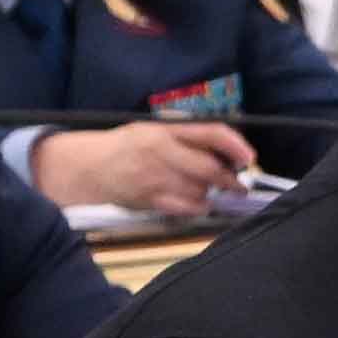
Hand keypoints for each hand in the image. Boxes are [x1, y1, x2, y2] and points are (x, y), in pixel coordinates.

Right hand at [31, 114, 254, 215]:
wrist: (89, 167)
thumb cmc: (127, 147)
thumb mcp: (153, 129)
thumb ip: (186, 136)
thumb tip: (225, 148)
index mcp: (164, 131)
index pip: (210, 133)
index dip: (235, 146)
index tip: (249, 158)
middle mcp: (161, 152)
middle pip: (209, 168)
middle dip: (230, 179)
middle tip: (238, 185)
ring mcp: (154, 178)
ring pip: (199, 190)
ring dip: (211, 194)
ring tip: (209, 191)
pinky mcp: (149, 200)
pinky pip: (185, 208)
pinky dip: (198, 208)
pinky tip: (198, 204)